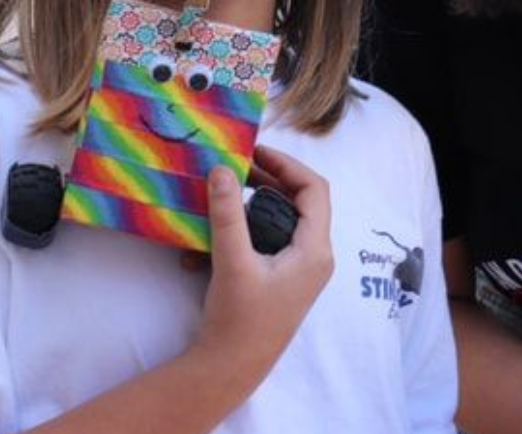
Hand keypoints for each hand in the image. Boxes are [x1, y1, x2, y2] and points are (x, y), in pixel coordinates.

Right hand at [186, 146, 333, 391]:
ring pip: (279, 222)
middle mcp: (314, 258)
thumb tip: (223, 170)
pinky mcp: (280, 281)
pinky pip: (267, 243)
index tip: (255, 151)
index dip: (287, 164)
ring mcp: (298, 271)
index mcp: (315, 251)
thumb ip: (228, 214)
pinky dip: (242, 233)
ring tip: (221, 195)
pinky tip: (206, 241)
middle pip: (299, 202)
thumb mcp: (232, 262)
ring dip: (250, 207)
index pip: (314, 190)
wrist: (231, 370)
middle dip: (267, 181)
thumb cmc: (239, 320)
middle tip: (235, 167)